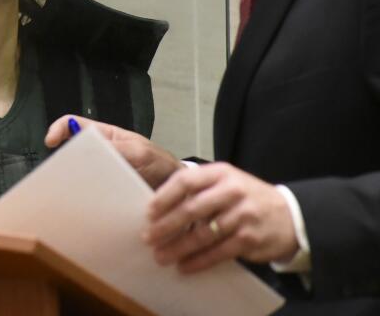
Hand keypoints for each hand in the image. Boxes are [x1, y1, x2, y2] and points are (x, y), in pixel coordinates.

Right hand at [45, 115, 182, 188]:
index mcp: (105, 136)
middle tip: (61, 175)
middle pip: (72, 152)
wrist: (177, 193)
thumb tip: (90, 150)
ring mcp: (101, 175)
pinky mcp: (104, 193)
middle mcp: (99, 154)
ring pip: (78, 175)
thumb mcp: (140, 152)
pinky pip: (89, 194)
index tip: (51, 142)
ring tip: (72, 193)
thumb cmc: (160, 163)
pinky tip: (86, 208)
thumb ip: (118, 149)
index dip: (59, 129)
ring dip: (74, 183)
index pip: (74, 124)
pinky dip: (86, 199)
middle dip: (64, 161)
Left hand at [144, 162, 298, 271]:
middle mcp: (232, 191)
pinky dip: (198, 261)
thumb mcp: (226, 182)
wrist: (290, 216)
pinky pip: (217, 253)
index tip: (149, 212)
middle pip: (190, 209)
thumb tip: (161, 207)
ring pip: (202, 235)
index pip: (185, 181)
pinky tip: (184, 266)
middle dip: (166, 226)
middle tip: (148, 237)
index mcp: (221, 173)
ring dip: (177, 247)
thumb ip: (199, 189)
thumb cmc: (247, 198)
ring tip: (161, 255)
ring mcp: (242, 215)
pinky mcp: (249, 239)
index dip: (164, 197)